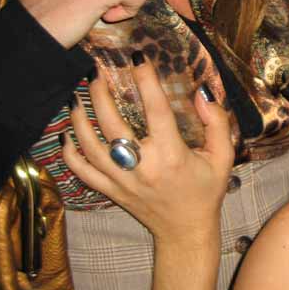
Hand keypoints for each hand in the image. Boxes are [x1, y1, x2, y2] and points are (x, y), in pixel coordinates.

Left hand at [62, 57, 234, 242]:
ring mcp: (122, 180)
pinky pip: (82, 171)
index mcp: (171, 155)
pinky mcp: (111, 191)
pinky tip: (66, 132)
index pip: (156, 110)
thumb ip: (217, 123)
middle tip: (95, 72)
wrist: (185, 231)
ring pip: (90, 145)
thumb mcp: (223, 157)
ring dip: (79, 118)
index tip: (138, 57)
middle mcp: (143, 167)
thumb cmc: (206, 191)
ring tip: (75, 95)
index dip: (146, 80)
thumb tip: (201, 93)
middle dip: (100, 93)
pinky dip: (69, 152)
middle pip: (112, 124)